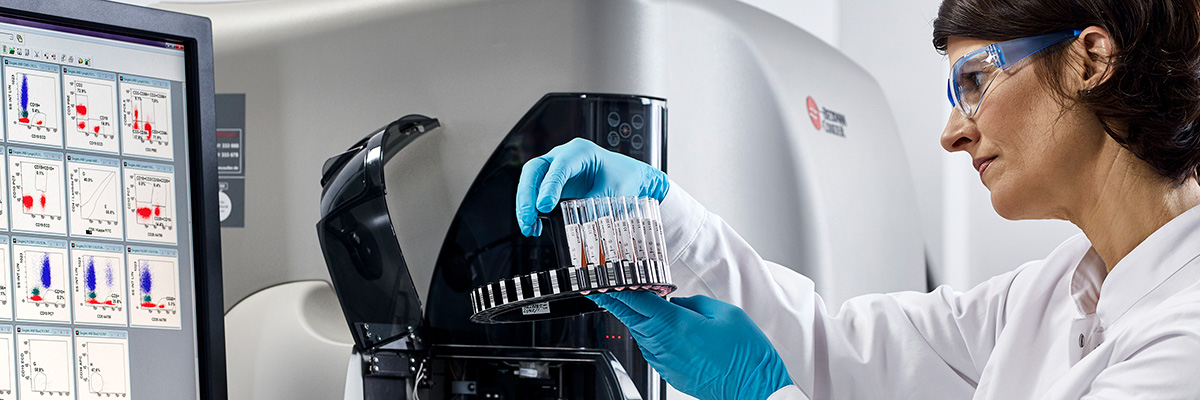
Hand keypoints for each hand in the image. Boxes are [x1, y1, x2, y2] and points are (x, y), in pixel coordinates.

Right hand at [516, 138, 668, 235]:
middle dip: (527, 195)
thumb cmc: (623, 177)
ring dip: (526, 205)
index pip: (558, 167)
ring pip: (531, 182)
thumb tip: (579, 224)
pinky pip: (536, 194)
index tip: (544, 206)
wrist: (630, 177)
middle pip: (534, 170)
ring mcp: (556, 169)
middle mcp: (563, 157)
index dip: (549, 187)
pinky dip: (532, 209)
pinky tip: (534, 225)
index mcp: (580, 151)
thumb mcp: (613, 193)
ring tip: (529, 227)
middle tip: (528, 218)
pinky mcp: (554, 184)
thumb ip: (594, 206)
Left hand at [590, 292, 792, 399]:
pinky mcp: (670, 372)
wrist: (754, 389)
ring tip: (635, 305)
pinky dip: (649, 335)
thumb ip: (694, 303)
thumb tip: (678, 302)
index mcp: (676, 324)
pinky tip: (658, 328)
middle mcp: (665, 344)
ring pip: (640, 333)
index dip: (616, 289)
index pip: (636, 301)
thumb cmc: (745, 355)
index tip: (602, 283)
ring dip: (635, 318)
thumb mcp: (724, 313)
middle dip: (616, 302)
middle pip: (631, 317)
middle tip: (604, 290)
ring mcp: (665, 361)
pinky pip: (652, 348)